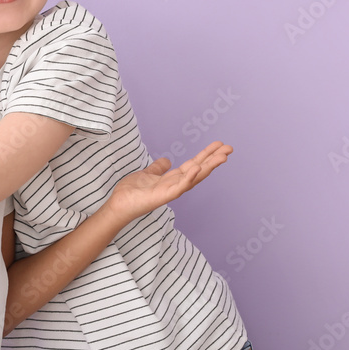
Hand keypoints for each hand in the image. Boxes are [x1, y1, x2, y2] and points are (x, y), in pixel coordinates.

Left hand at [105, 141, 232, 222]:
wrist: (118, 204)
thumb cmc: (131, 192)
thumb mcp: (147, 174)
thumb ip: (158, 168)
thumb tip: (167, 161)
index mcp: (172, 179)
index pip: (194, 164)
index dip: (206, 155)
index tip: (219, 145)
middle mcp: (175, 185)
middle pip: (199, 170)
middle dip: (214, 159)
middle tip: (230, 148)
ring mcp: (171, 191)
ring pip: (194, 177)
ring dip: (209, 167)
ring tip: (222, 156)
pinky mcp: (163, 196)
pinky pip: (179, 187)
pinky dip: (189, 178)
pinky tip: (197, 167)